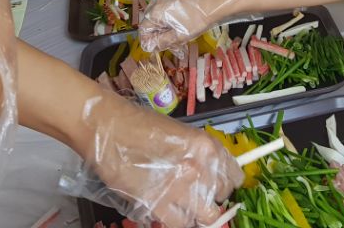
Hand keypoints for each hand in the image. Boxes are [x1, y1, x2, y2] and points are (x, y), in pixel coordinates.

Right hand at [79, 91, 242, 227]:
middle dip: (212, 197)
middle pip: (222, 196)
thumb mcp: (182, 134)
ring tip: (185, 206)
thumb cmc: (142, 126)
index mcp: (207, 147)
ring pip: (207, 215)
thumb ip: (199, 154)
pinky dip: (179, 221)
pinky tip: (171, 213)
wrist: (109, 127)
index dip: (227, 183)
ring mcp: (181, 188)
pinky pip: (180, 224)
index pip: (234, 175)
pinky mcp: (158, 204)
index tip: (219, 186)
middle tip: (199, 195)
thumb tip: (210, 172)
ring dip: (197, 212)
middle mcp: (200, 168)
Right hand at [139, 0, 260, 52]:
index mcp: (154, 12)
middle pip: (152, 24)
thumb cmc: (196, 19)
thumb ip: (162, 42)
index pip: (144, 31)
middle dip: (161, 36)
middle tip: (174, 45)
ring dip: (168, 30)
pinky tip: (183, 27)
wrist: (215, 1)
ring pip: (160, 19)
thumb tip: (150, 47)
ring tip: (181, 38)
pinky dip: (172, 21)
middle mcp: (156, 3)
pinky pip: (167, 12)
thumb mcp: (179, 35)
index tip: (163, 48)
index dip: (151, 42)